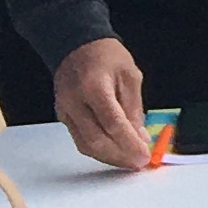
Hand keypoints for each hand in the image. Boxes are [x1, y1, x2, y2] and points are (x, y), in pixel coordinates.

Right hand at [56, 37, 152, 169]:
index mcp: (94, 88)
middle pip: (96, 140)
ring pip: (86, 145)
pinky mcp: (63, 117)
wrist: (76, 45)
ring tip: (130, 161)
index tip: (144, 156)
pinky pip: (80, 140)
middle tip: (139, 162)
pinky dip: (98, 150)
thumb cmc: (106, 56)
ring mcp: (66, 111)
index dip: (129, 144)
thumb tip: (140, 137)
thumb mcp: (130, 76)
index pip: (112, 124)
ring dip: (110, 157)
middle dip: (120, 156)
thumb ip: (134, 108)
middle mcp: (75, 102)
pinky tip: (114, 153)